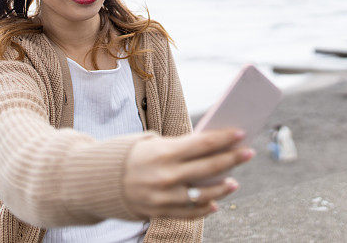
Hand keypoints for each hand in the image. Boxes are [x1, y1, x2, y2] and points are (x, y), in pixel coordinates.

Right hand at [122, 127, 253, 218]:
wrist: (98, 181)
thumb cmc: (129, 155)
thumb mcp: (151, 143)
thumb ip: (179, 146)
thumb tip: (210, 146)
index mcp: (164, 153)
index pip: (203, 144)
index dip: (224, 139)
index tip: (241, 134)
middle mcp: (166, 176)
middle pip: (209, 168)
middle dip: (232, 159)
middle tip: (249, 152)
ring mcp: (164, 197)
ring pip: (204, 195)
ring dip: (222, 188)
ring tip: (234, 181)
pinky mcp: (160, 213)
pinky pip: (189, 213)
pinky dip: (204, 209)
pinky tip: (215, 203)